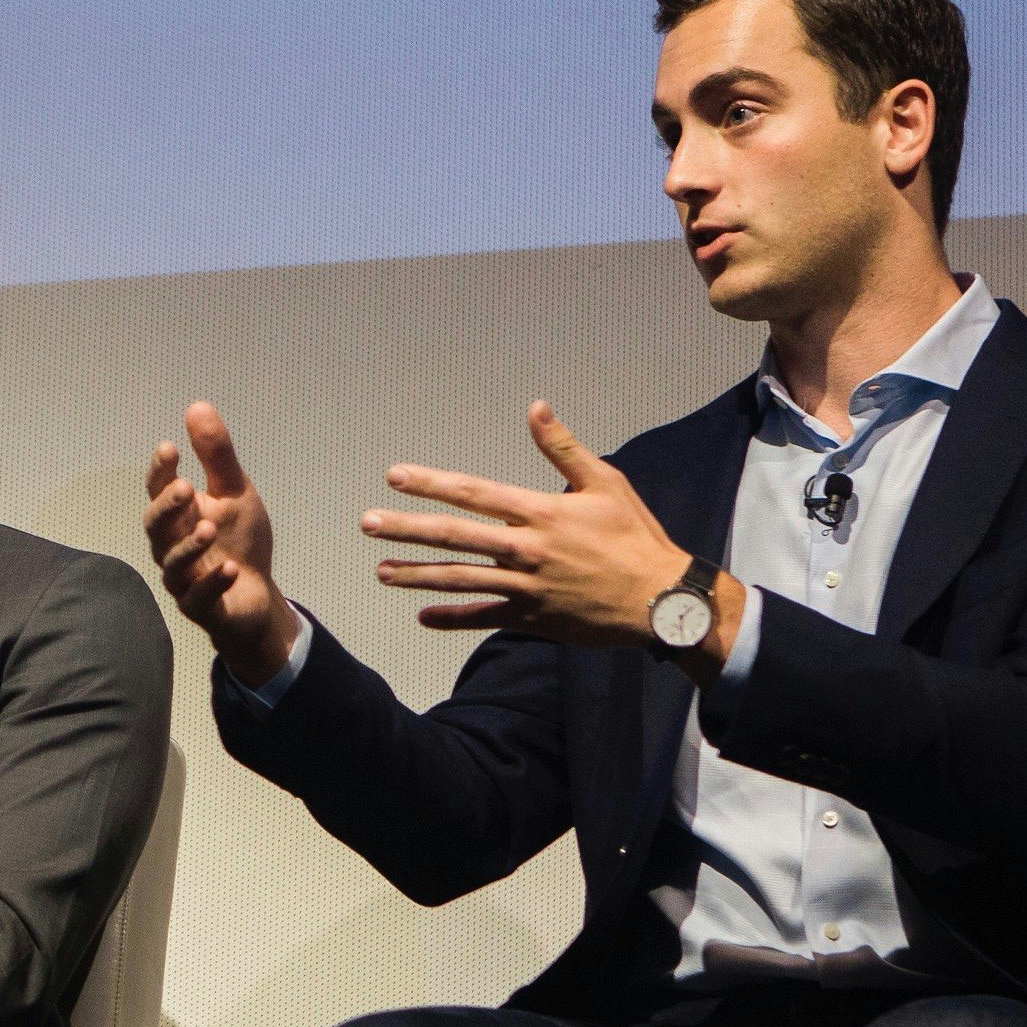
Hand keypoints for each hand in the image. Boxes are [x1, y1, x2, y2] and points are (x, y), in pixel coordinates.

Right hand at [144, 402, 302, 686]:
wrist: (255, 596)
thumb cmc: (238, 541)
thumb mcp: (235, 492)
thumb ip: (216, 455)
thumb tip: (197, 406)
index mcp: (178, 515)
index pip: (159, 490)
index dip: (160, 471)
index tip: (169, 449)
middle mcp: (171, 545)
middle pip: (156, 527)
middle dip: (167, 507)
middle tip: (186, 488)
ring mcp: (183, 579)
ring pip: (173, 564)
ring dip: (189, 546)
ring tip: (209, 528)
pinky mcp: (200, 607)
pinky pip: (199, 598)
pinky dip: (212, 583)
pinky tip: (230, 568)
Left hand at [369, 401, 739, 672]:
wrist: (660, 601)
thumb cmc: (634, 537)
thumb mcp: (606, 483)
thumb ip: (563, 448)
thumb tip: (535, 408)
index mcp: (540, 513)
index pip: (473, 494)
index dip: (431, 484)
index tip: (396, 476)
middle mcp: (525, 551)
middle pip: (454, 538)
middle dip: (406, 529)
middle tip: (367, 523)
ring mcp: (525, 588)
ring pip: (460, 580)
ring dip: (418, 576)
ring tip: (382, 571)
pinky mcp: (532, 619)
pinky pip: (484, 619)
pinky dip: (453, 619)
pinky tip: (423, 616)